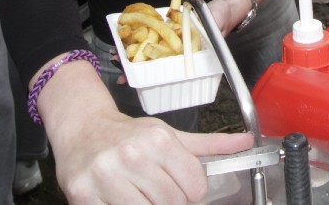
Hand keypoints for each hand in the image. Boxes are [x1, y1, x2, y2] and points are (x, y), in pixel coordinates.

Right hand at [53, 110, 251, 204]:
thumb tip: (245, 142)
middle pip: (172, 204)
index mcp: (158, 140)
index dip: (191, 193)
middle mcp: (133, 155)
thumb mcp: (168, 134)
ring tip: (141, 195)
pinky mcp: (84, 194)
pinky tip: (122, 198)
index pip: (194, 187)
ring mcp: (107, 176)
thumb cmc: (128, 135)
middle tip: (158, 192)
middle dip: (170, 202)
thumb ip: (208, 144)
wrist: (83, 130)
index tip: (180, 187)